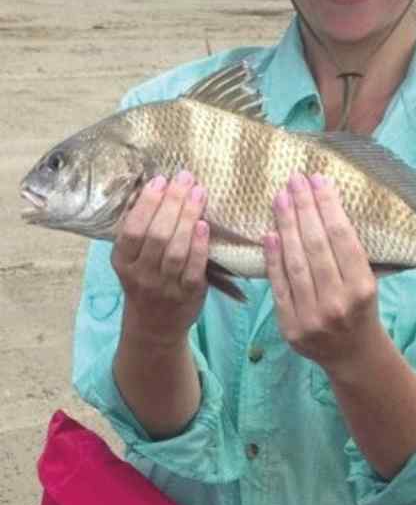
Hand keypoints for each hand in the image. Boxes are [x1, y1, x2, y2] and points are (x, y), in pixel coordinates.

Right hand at [111, 170, 209, 345]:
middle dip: (172, 203)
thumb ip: (141, 232)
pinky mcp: (187, 294)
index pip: (133, 229)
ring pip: (176, 250)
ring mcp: (164, 286)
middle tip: (185, 178)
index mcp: (122, 261)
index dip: (147, 203)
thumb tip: (161, 188)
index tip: (160, 180)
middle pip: (156, 235)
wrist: (154, 326)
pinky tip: (204, 225)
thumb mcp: (131, 260)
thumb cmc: (144, 282)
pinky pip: (194, 268)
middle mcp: (140, 274)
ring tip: (198, 193)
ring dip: (188, 218)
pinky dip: (199, 246)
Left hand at [264, 172, 379, 371]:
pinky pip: (279, 286)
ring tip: (280, 198)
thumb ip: (350, 252)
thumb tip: (325, 205)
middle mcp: (339, 302)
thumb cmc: (361, 308)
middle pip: (316, 246)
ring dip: (286, 226)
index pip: (342, 238)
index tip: (318, 179)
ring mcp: (312, 317)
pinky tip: (269, 233)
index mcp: (363, 288)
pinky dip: (273, 259)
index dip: (328, 205)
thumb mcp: (368, 281)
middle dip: (304, 208)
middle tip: (294, 180)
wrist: (353, 356)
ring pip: (295, 263)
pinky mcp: (290, 327)